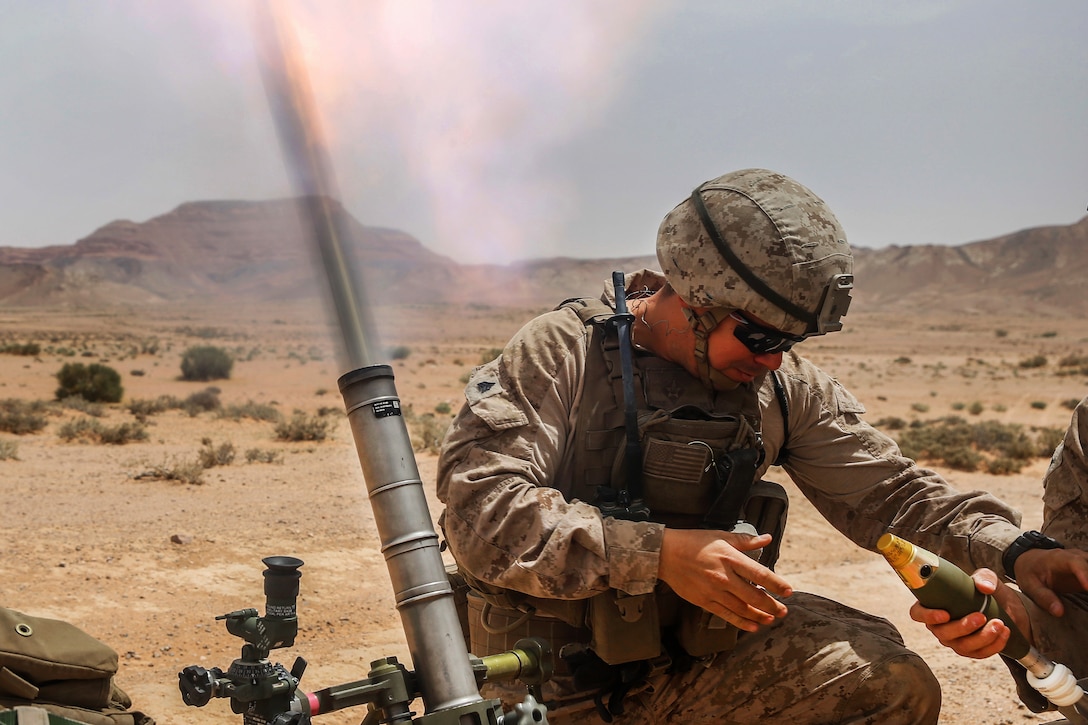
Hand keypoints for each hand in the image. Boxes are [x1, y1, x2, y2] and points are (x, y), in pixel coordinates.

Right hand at [658, 528, 792, 631]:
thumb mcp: (721, 536)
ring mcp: (713, 591)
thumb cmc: (693, 542)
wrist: (665, 554)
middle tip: (783, 611)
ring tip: (771, 619)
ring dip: (760, 616)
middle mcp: (724, 577)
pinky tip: (753, 626)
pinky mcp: (704, 601)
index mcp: (730, 558)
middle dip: (772, 606)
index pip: (760, 574)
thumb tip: (766, 538)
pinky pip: (726, 615)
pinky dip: (741, 623)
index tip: (788, 591)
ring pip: (742, 609)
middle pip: (754, 596)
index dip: (777, 584)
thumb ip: (745, 541)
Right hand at [909, 568, 1030, 658]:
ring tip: (998, 624)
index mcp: (931, 605)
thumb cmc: (982, 590)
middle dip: (963, 627)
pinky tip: (1005, 632)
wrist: (1002, 605)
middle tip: (981, 616)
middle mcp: (939, 626)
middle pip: (943, 633)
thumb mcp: (984, 577)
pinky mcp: (971, 651)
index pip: (917, 614)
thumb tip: (985, 587)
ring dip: (982, 637)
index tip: (945, 614)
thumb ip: (984, 577)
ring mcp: (954, 641)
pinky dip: (994, 645)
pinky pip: (980, 653)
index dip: (928, 616)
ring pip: (962, 646)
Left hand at [1013, 547, 1087, 616]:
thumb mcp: (1030, 585)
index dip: (1085, 575)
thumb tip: (1059, 612)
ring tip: (1086, 595)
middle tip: (1086, 593)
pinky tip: (1087, 593)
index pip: (1076, 563)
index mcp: (1059, 559)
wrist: (1029, 559)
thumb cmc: (1029, 572)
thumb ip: (1044, 597)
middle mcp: (1076, 557)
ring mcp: (1085, 563)